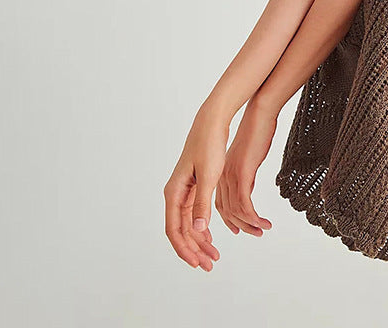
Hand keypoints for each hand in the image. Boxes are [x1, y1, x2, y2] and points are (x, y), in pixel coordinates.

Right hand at [164, 111, 228, 270]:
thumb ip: (202, 204)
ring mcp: (183, 190)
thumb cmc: (209, 145)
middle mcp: (175, 193)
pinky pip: (193, 214)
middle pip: (180, 231)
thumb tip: (199, 231)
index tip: (198, 263)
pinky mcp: (193, 186)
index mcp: (174, 192)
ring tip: (213, 256)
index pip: (175, 230)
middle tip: (210, 265)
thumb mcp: (209, 176)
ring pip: (188, 224)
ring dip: (199, 241)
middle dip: (194, 249)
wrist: (212, 123)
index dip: (185, 249)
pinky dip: (202, 228)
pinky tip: (211, 237)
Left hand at [216, 97, 276, 237]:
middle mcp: (223, 176)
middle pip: (226, 212)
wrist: (259, 115)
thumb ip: (244, 175)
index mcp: (221, 172)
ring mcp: (231, 175)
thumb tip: (246, 189)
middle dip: (241, 226)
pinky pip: (244, 204)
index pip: (220, 204)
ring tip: (263, 229)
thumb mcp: (247, 158)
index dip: (229, 220)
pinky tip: (263, 222)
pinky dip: (253, 217)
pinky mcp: (241, 173)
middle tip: (256, 233)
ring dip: (249, 224)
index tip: (240, 229)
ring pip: (235, 211)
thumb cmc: (256, 133)